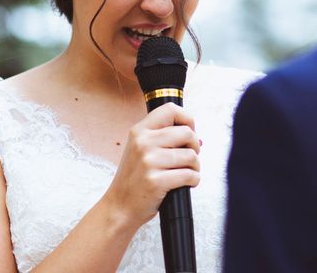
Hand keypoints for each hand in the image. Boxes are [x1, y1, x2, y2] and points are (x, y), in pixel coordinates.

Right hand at [101, 103, 200, 227]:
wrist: (120, 206)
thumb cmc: (135, 178)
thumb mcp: (141, 149)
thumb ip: (165, 139)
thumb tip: (197, 138)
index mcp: (140, 130)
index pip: (170, 109)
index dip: (187, 120)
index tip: (188, 134)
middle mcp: (143, 142)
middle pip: (186, 132)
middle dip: (195, 147)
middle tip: (189, 158)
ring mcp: (148, 161)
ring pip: (191, 156)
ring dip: (195, 166)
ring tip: (186, 172)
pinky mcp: (155, 180)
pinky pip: (189, 175)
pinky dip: (194, 180)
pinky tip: (185, 183)